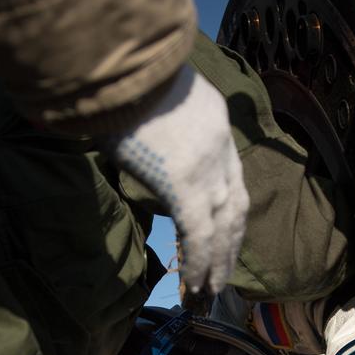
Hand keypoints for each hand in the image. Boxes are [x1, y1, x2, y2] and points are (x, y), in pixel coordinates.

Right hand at [110, 66, 247, 295]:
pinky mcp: (185, 185)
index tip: (224, 232)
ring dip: (220, 261)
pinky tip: (196, 286)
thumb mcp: (149, 95)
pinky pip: (199, 234)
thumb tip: (130, 137)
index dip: (228, 208)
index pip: (229, 172)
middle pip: (236, 204)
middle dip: (232, 243)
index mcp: (213, 118)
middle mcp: (219, 144)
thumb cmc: (120, 77)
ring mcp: (207, 165)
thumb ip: (150, 121)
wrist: (119, 63)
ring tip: (212, 291)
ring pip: (224, 226)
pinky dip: (200, 263)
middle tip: (224, 273)